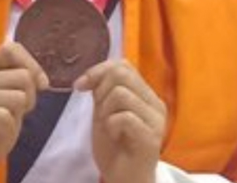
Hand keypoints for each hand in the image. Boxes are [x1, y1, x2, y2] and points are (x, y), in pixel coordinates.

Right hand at [0, 43, 47, 182]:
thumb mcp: (10, 100)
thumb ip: (19, 83)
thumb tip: (42, 80)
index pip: (11, 48)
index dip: (32, 65)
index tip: (42, 85)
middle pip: (23, 76)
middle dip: (29, 99)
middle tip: (14, 114)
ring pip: (18, 97)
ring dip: (18, 116)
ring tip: (2, 125)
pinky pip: (5, 117)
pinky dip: (8, 130)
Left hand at [74, 60, 165, 182]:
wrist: (124, 179)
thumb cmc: (115, 148)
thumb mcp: (104, 113)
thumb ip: (102, 92)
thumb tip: (90, 75)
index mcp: (145, 95)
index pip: (123, 65)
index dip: (98, 71)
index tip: (80, 87)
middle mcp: (155, 104)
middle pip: (121, 74)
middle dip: (100, 90)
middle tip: (99, 111)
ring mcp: (156, 120)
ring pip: (121, 94)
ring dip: (105, 110)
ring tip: (108, 127)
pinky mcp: (151, 138)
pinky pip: (125, 117)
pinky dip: (111, 125)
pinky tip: (114, 136)